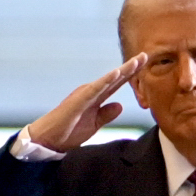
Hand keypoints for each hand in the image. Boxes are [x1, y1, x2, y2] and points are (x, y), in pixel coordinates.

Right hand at [24, 55, 149, 156]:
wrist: (49, 140)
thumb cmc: (68, 132)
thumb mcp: (94, 124)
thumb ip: (106, 114)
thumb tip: (120, 106)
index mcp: (96, 97)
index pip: (117, 83)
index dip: (131, 74)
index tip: (145, 64)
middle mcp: (91, 92)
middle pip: (115, 78)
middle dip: (131, 67)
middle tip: (146, 55)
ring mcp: (85, 94)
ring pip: (108, 80)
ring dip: (123, 70)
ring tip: (137, 60)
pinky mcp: (78, 100)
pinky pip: (95, 89)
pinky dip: (106, 80)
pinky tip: (117, 73)